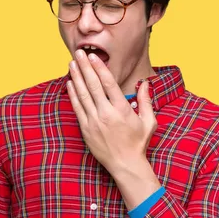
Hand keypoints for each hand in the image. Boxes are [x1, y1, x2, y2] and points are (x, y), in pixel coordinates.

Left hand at [66, 49, 156, 173]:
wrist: (125, 165)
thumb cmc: (138, 143)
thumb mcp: (148, 122)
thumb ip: (146, 101)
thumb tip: (145, 83)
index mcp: (122, 109)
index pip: (108, 83)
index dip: (99, 68)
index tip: (93, 56)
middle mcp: (106, 113)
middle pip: (92, 85)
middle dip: (84, 67)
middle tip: (78, 53)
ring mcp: (94, 121)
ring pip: (82, 94)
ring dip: (76, 77)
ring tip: (71, 63)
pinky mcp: (85, 129)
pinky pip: (77, 108)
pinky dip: (73, 94)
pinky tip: (70, 83)